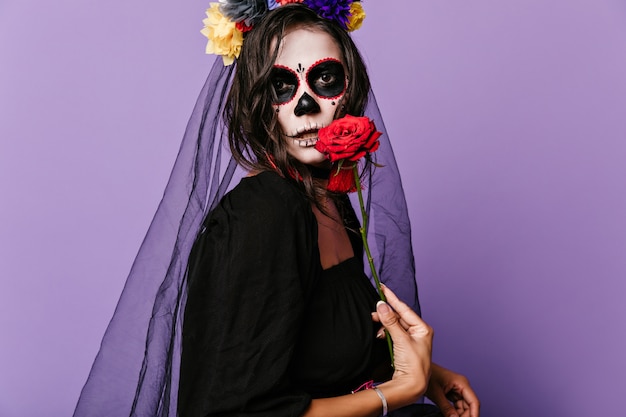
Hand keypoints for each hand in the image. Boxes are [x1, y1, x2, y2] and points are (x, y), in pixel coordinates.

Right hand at [375, 285, 432, 402]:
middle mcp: (418, 333)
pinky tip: (379, 335)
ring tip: (375, 325)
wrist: (411, 387)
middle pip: (398, 316)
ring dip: (384, 325)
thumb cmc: (413, 365)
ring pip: (393, 325)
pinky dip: (384, 333)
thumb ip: (390, 322)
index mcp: (422, 329)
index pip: (405, 309)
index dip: (392, 298)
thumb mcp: (401, 340)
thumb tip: (382, 305)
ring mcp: (410, 340)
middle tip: (373, 311)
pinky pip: (391, 334)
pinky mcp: (402, 348)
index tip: (382, 287)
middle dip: (385, 314)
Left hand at [426, 363, 479, 416]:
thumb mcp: (436, 394)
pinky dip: (455, 412)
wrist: (417, 369)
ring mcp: (457, 389)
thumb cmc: (426, 375)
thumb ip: (446, 408)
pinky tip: (451, 416)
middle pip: (469, 406)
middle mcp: (462, 386)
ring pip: (463, 407)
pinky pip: (457, 405)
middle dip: (465, 415)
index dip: (474, 415)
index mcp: (462, 383)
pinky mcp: (452, 392)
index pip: (474, 402)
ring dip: (460, 415)